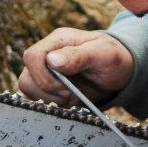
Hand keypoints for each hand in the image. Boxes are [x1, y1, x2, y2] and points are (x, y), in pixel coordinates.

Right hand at [19, 28, 133, 106]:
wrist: (120, 73)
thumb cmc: (115, 59)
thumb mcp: (104, 55)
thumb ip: (78, 56)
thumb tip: (51, 60)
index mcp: (58, 41)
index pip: (32, 57)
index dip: (45, 77)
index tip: (67, 87)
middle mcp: (47, 55)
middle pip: (27, 77)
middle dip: (50, 92)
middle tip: (73, 95)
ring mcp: (45, 72)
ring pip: (28, 90)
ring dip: (50, 100)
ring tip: (72, 98)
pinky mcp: (47, 87)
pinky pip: (35, 98)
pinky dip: (49, 105)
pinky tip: (67, 103)